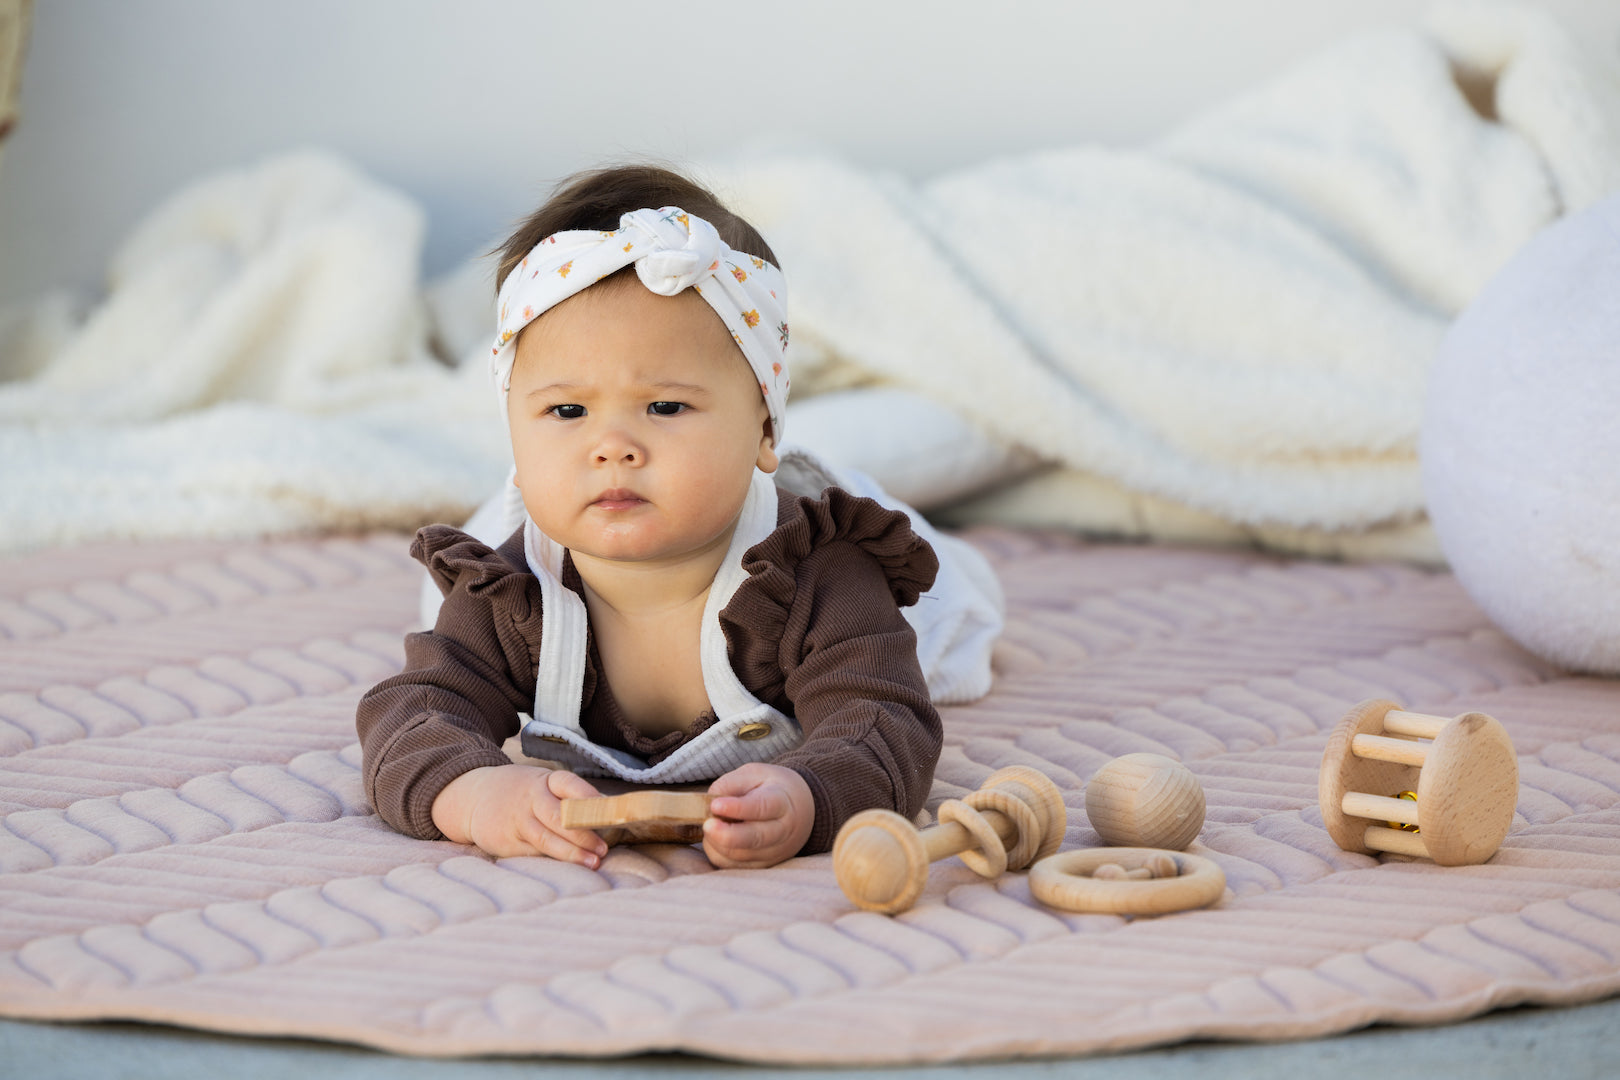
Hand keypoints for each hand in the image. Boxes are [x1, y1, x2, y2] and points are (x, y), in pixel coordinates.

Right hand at [430, 764, 607, 866]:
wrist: (472, 797)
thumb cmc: (521, 793)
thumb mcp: (542, 784)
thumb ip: (569, 796)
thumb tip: (607, 810)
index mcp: (544, 781)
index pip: (568, 784)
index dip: (587, 796)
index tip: (606, 808)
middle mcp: (530, 799)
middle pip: (559, 817)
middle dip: (584, 834)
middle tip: (603, 849)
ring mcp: (517, 820)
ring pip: (547, 839)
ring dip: (572, 853)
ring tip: (592, 863)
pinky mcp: (506, 842)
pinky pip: (532, 853)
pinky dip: (552, 861)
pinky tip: (568, 868)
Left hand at [703, 763, 814, 868]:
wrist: (801, 809)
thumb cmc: (772, 788)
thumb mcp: (755, 774)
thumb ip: (731, 784)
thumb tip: (707, 804)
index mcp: (782, 802)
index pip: (761, 807)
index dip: (737, 808)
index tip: (715, 805)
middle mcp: (782, 831)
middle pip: (755, 839)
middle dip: (726, 835)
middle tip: (706, 824)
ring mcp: (774, 852)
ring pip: (741, 856)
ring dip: (717, 843)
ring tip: (708, 825)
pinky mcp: (763, 865)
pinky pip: (734, 866)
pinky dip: (718, 853)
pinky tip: (713, 838)